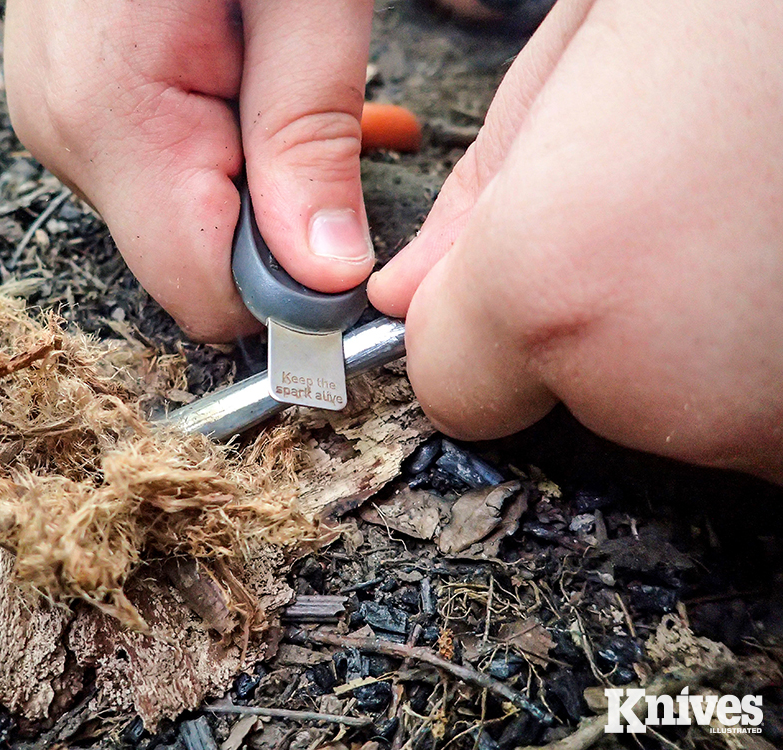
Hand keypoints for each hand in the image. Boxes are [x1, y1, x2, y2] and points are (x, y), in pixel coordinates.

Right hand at [4, 0, 374, 340]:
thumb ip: (308, 140)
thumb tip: (325, 274)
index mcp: (115, 117)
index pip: (206, 293)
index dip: (288, 295)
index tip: (346, 256)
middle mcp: (67, 134)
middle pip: (192, 263)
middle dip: (272, 226)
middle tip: (321, 129)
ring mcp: (61, 120)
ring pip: (178, 220)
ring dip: (250, 182)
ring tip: (277, 83)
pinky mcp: (76, 104)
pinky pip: (156, 172)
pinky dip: (216, 152)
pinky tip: (242, 84)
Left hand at [369, 0, 782, 481]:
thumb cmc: (754, 5)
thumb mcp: (586, 49)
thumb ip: (480, 195)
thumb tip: (410, 292)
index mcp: (558, 282)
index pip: (449, 382)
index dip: (470, 324)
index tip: (510, 271)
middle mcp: (662, 386)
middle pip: (565, 396)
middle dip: (584, 316)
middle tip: (666, 201)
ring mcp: (773, 422)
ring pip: (673, 409)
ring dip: (687, 330)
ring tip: (750, 208)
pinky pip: (758, 411)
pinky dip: (761, 348)